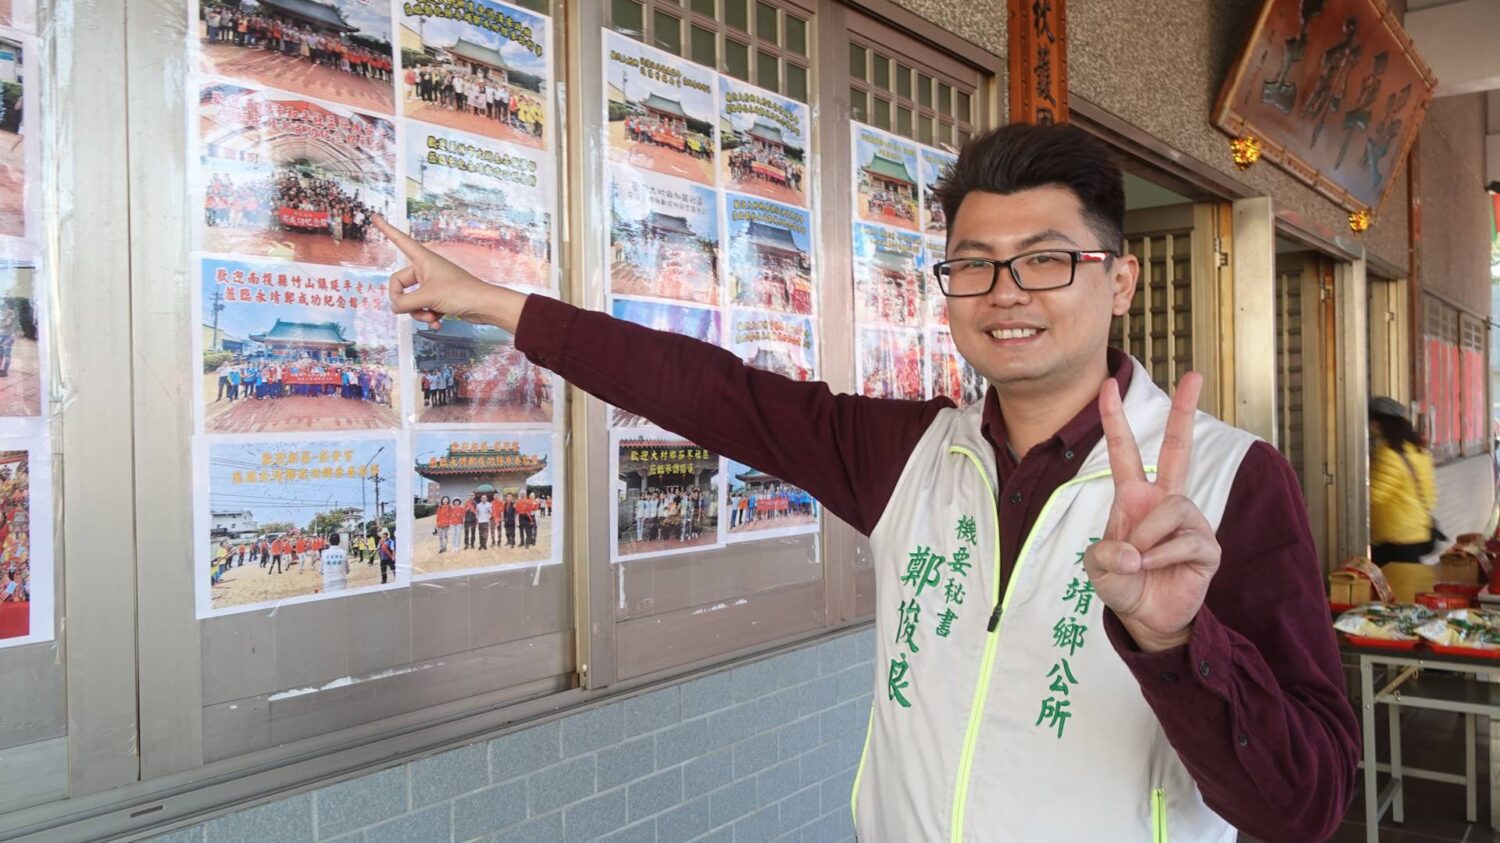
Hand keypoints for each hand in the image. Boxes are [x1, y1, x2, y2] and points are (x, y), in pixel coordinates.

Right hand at [373, 216, 525, 331]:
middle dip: (405, 302)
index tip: (375, 216)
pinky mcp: (438, 297)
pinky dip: (428, 316)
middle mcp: (425, 269)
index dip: (387, 229)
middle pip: (399, 284)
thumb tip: (394, 307)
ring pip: (411, 300)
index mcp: (422, 258)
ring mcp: (431, 284)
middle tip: (412, 310)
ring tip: (432, 316)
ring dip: (418, 312)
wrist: (485, 306)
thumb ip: (405, 303)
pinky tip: (438, 323)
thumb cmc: (461, 293)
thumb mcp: (428, 297)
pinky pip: (423, 307)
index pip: (400, 240)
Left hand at [1082, 372, 1217, 652]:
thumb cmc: (1123, 584)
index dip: (1115, 418)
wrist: (1145, 617)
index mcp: (1135, 497)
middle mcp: (1164, 501)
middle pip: (1177, 449)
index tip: (1108, 384)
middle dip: (1184, 412)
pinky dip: (1162, 556)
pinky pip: (1185, 539)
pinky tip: (1156, 567)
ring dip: (1148, 535)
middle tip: (1194, 375)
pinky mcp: (1207, 546)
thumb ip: (1104, 555)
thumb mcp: (1097, 567)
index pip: (1125, 451)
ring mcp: (1190, 520)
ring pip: (1172, 506)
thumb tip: (1133, 551)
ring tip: (1140, 559)